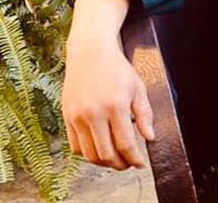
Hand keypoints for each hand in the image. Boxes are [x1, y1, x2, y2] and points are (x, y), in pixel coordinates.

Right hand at [62, 35, 154, 169]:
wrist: (90, 53)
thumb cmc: (117, 69)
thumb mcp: (138, 87)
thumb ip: (145, 114)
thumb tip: (150, 138)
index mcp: (115, 106)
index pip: (125, 144)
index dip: (134, 158)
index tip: (140, 163)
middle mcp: (94, 114)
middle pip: (106, 154)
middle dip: (119, 165)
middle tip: (128, 164)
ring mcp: (78, 117)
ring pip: (89, 155)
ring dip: (103, 162)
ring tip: (115, 159)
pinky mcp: (67, 118)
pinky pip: (75, 147)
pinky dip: (88, 154)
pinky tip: (99, 149)